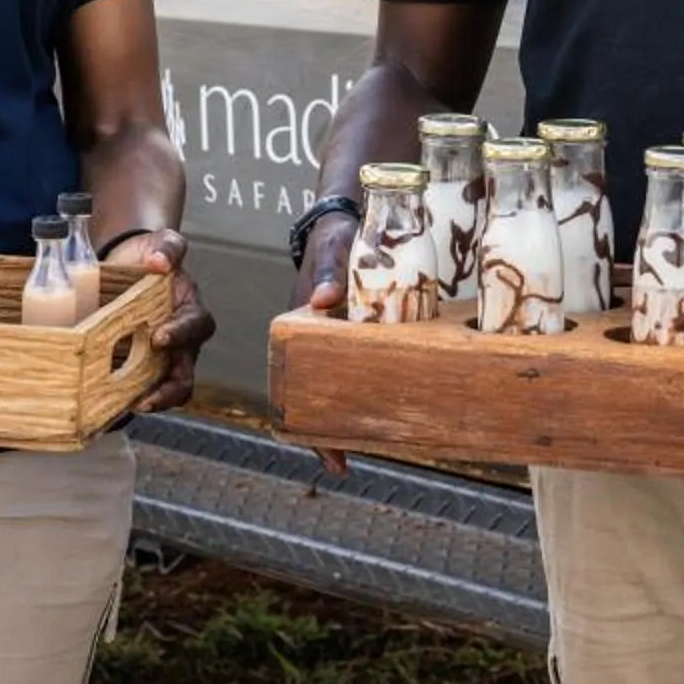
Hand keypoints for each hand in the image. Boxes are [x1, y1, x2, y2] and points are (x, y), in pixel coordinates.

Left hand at [102, 230, 213, 411]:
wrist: (125, 264)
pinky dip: (127, 400)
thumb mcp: (162, 241)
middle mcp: (181, 340)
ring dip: (151, 402)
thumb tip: (160, 262)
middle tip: (146, 397)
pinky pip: (140, 390)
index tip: (159, 337)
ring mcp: (161, 358)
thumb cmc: (149, 256)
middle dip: (168, 390)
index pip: (196, 327)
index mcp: (190, 311)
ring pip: (166, 390)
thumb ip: (168, 246)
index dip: (181, 334)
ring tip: (131, 408)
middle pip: (185, 374)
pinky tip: (108, 407)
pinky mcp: (138, 368)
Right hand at [291, 216, 355, 475]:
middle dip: (327, 432)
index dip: (306, 426)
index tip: (328, 457)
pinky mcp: (354, 334)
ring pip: (337, 387)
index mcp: (295, 329)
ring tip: (374, 444)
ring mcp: (332, 341)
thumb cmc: (333, 236)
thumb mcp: (332, 250)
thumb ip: (327, 273)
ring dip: (350, 414)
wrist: (346, 220)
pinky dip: (370, 388)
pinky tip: (390, 403)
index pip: (292, 386)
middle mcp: (310, 342)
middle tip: (346, 463)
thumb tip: (324, 300)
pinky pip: (360, 369)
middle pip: (313, 397)